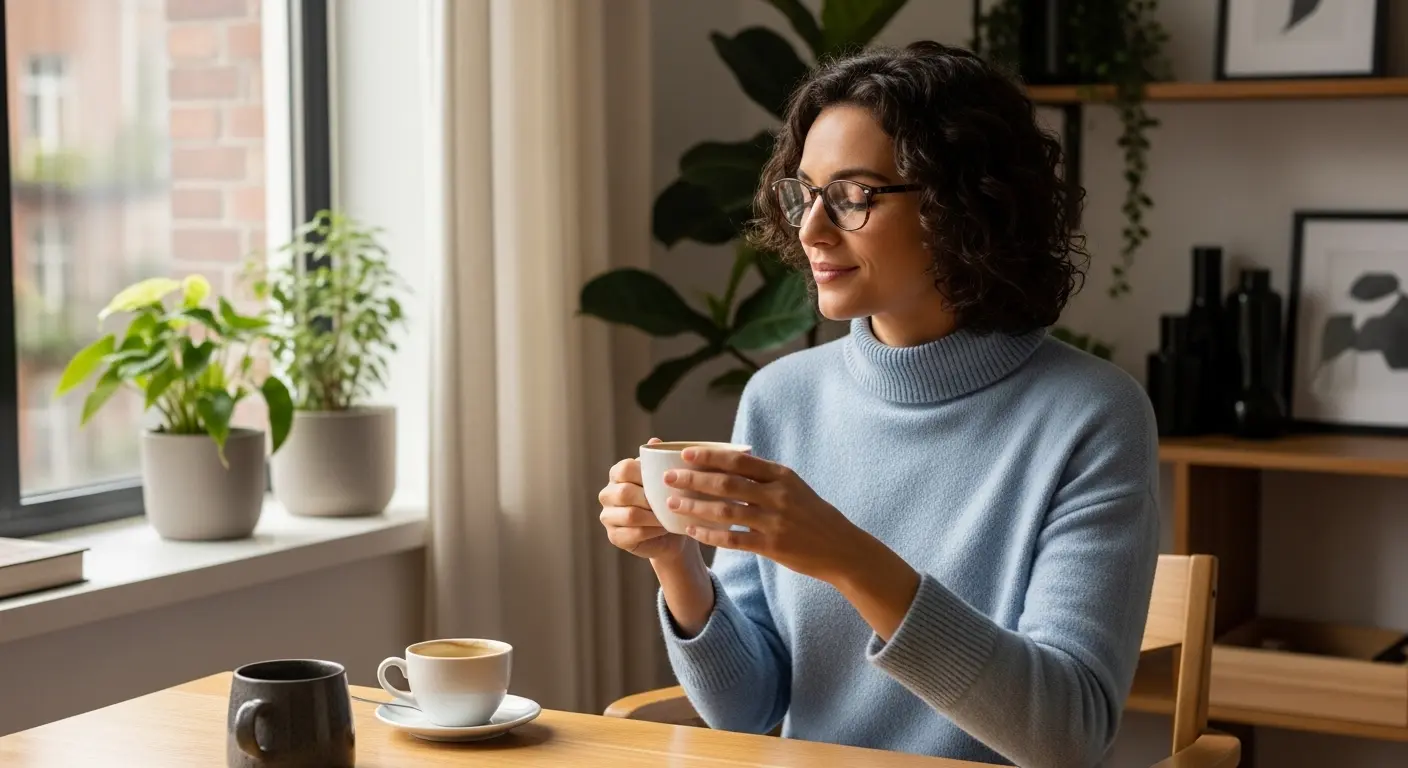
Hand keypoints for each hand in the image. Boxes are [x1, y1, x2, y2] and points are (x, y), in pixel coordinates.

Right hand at [598, 438, 693, 563]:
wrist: (670, 531)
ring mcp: (608, 516)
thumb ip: (659, 460)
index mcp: (617, 474)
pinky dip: (653, 531)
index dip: (645, 475)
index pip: (624, 469)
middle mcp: (607, 494)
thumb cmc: (667, 499)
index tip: (666, 481)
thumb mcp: (666, 478)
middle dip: (650, 499)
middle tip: (671, 502)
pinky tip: (664, 528)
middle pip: (624, 493)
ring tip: (670, 516)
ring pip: (629, 515)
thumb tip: (655, 442)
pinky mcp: (614, 537)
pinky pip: (633, 533)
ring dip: (654, 517)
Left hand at [666, 445, 921, 640]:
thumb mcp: (794, 487)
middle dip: (693, 479)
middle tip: (668, 478)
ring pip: (725, 511)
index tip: (684, 453)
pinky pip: (733, 539)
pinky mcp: (772, 547)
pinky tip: (692, 531)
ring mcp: (775, 521)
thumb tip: (730, 463)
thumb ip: (765, 476)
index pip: (738, 460)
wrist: (842, 548)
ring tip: (672, 505)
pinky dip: (709, 534)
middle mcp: (777, 495)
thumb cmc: (813, 515)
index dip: (709, 456)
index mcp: (781, 475)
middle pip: (727, 483)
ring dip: (695, 507)